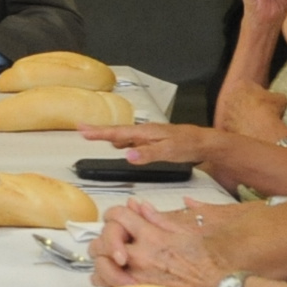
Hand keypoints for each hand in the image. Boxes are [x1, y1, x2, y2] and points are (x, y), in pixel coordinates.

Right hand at [78, 121, 226, 166]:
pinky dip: (122, 143)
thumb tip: (127, 156)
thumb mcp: (167, 151)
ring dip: (109, 136)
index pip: (117, 132)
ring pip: (124, 136)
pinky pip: (133, 141)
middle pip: (117, 132)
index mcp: (145, 133)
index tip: (83, 129)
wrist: (204, 143)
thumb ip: (147, 154)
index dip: (99, 132)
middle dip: (99, 132)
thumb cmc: (188, 145)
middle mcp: (145, 132)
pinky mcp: (153, 142)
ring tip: (94, 135)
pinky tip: (122, 147)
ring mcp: (149, 136)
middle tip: (82, 130)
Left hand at [87, 199, 223, 286]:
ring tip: (107, 259)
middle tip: (108, 241)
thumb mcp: (184, 231)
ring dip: (102, 260)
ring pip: (101, 266)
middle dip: (104, 239)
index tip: (116, 218)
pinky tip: (109, 276)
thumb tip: (140, 206)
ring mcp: (138, 277)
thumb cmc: (206, 260)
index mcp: (152, 236)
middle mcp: (141, 256)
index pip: (118, 216)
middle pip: (103, 241)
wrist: (217, 286)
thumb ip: (157, 218)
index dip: (114, 213)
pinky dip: (106, 280)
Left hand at [216, 81, 286, 142]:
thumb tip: (279, 99)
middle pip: (237, 98)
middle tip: (255, 111)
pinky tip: (247, 132)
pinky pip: (231, 126)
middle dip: (244, 103)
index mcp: (241, 84)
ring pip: (232, 112)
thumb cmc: (271, 111)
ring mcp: (226, 111)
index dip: (255, 92)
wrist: (262, 129)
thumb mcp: (281, 99)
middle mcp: (230, 96)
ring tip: (252, 123)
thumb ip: (276, 96)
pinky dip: (237, 128)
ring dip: (239, 116)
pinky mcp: (224, 125)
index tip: (260, 99)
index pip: (247, 85)